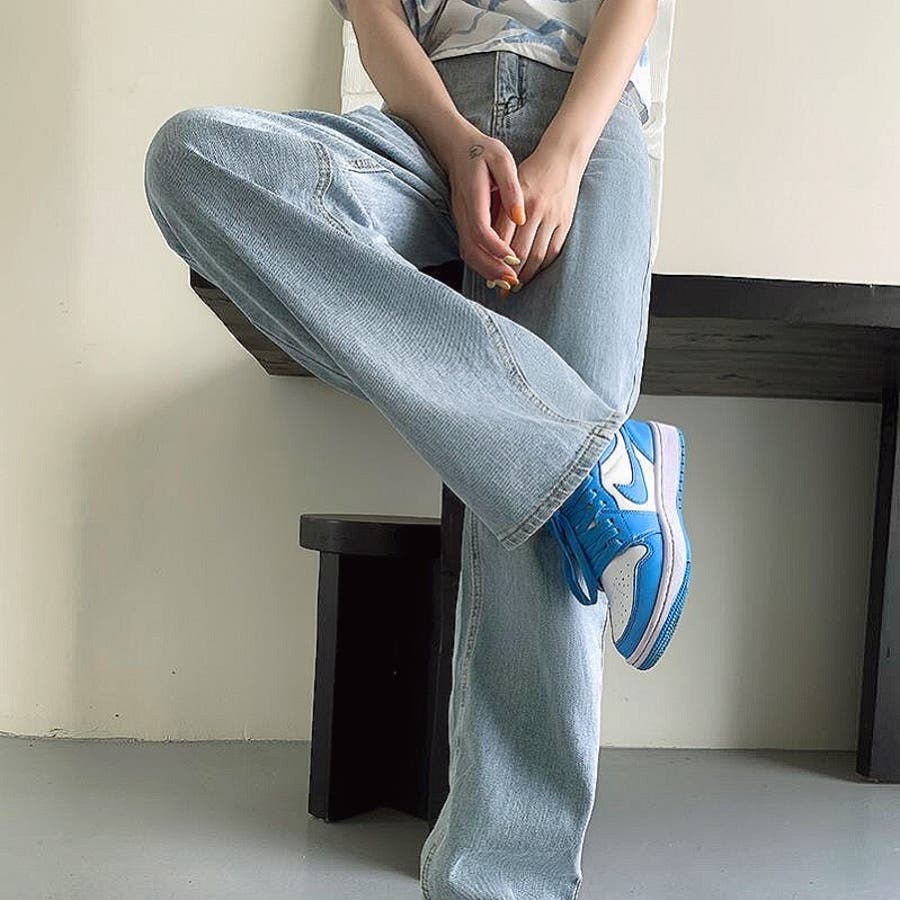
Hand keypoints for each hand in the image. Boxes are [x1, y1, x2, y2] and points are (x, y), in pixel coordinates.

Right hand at [432, 121, 526, 287]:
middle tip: (513, 280)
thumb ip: (511, 188)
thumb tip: (520, 217)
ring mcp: (460, 221)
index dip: (497, 248)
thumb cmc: (483, 151)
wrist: (457, 147)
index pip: (482, 230)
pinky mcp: (463, 225)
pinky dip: (483, 265)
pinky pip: (470, 251)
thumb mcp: (501, 160)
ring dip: (487, 272)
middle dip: (492, 269)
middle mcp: (462, 213)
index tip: (515, 258)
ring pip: (469, 254)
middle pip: (472, 250)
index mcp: (473, 196)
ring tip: (508, 281)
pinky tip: (499, 271)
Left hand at [491, 145, 584, 295]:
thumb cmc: (530, 172)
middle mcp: (535, 210)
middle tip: (502, 289)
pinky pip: (553, 250)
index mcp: (517, 200)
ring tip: (517, 286)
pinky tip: (534, 273)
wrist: (562, 158)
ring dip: (526, 275)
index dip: (495, 260)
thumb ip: (498, 210)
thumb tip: (486, 240)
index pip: (503, 238)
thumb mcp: (508, 184)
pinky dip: (542, 265)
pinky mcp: (565, 222)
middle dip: (510, 274)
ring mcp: (552, 217)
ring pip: (537, 255)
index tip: (489, 275)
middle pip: (520, 251)